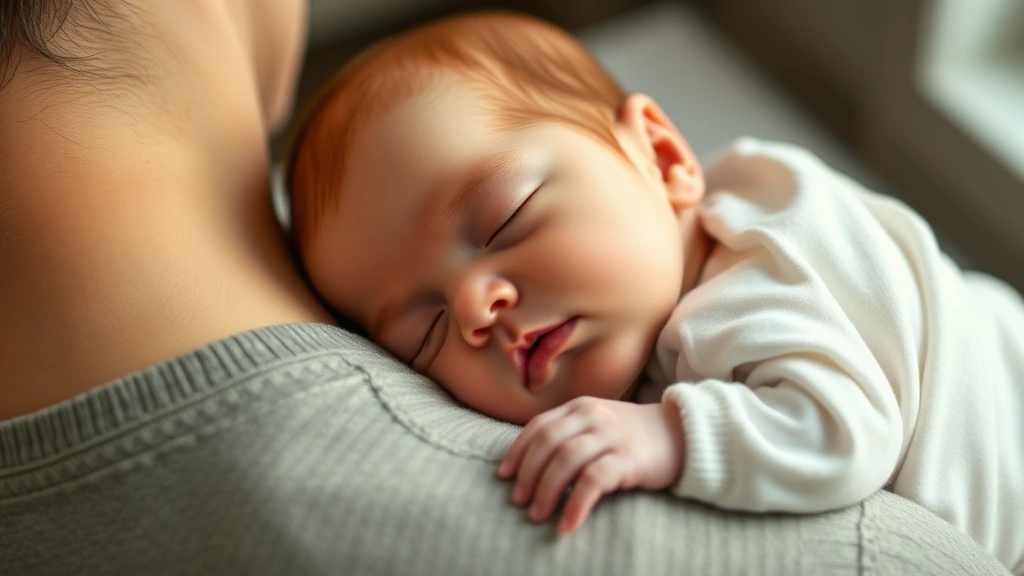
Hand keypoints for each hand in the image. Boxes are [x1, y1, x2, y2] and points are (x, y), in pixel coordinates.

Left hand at [496, 397, 685, 533]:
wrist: (683, 434)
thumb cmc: (632, 436)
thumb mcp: (598, 424)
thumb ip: (569, 434)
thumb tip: (530, 466)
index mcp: (580, 407)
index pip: (538, 426)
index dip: (517, 452)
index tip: (503, 476)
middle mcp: (592, 415)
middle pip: (546, 442)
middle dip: (528, 474)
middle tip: (518, 500)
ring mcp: (611, 435)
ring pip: (565, 460)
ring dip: (546, 490)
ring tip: (537, 515)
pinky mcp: (628, 458)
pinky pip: (593, 481)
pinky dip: (575, 504)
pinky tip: (567, 524)